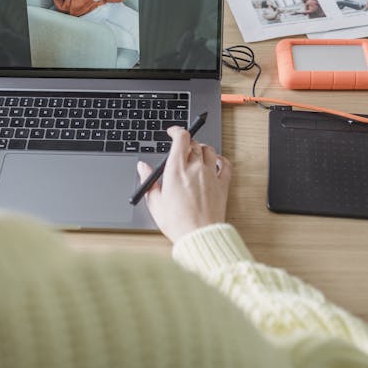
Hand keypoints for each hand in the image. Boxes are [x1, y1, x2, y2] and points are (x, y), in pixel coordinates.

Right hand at [136, 126, 231, 242]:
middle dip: (187, 142)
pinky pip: (225, 165)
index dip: (176, 131)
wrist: (199, 236)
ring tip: (197, 153)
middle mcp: (195, 168)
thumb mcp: (155, 203)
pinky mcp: (222, 185)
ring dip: (202, 149)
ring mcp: (211, 175)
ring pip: (210, 150)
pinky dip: (220, 160)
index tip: (172, 132)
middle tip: (181, 148)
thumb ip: (149, 181)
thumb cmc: (177, 222)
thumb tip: (142, 167)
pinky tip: (216, 162)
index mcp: (176, 170)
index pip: (181, 138)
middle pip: (194, 143)